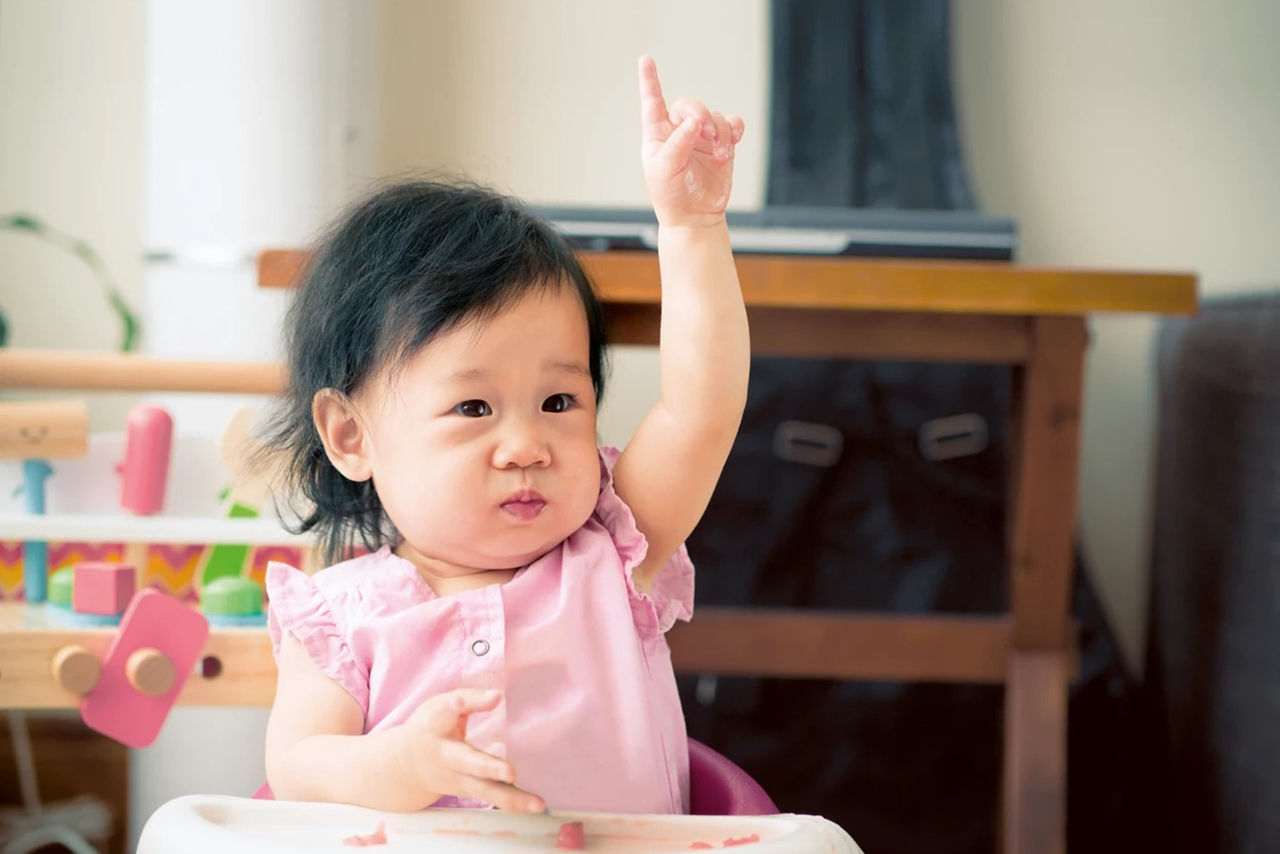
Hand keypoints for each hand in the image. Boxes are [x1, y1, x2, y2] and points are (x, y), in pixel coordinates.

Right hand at [396, 688, 544, 812]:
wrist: (405, 765)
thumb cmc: (431, 727)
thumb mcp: (441, 706)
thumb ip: (468, 699)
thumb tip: (498, 696)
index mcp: (435, 724)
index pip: (448, 710)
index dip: (466, 702)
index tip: (494, 696)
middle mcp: (446, 754)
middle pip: (468, 762)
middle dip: (489, 768)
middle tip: (511, 772)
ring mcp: (456, 777)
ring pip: (483, 790)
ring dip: (510, 797)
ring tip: (537, 803)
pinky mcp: (467, 790)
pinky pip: (491, 798)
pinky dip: (513, 803)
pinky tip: (535, 805)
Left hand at [638, 55, 744, 227]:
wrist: (694, 216)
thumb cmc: (671, 195)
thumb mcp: (666, 169)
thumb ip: (679, 143)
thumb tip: (695, 121)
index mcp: (658, 134)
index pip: (652, 102)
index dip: (649, 80)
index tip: (645, 60)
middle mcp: (679, 130)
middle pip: (690, 105)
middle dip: (699, 114)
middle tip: (704, 130)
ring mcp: (702, 136)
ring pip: (714, 116)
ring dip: (720, 133)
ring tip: (720, 156)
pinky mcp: (722, 144)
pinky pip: (732, 124)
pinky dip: (735, 130)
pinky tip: (733, 143)